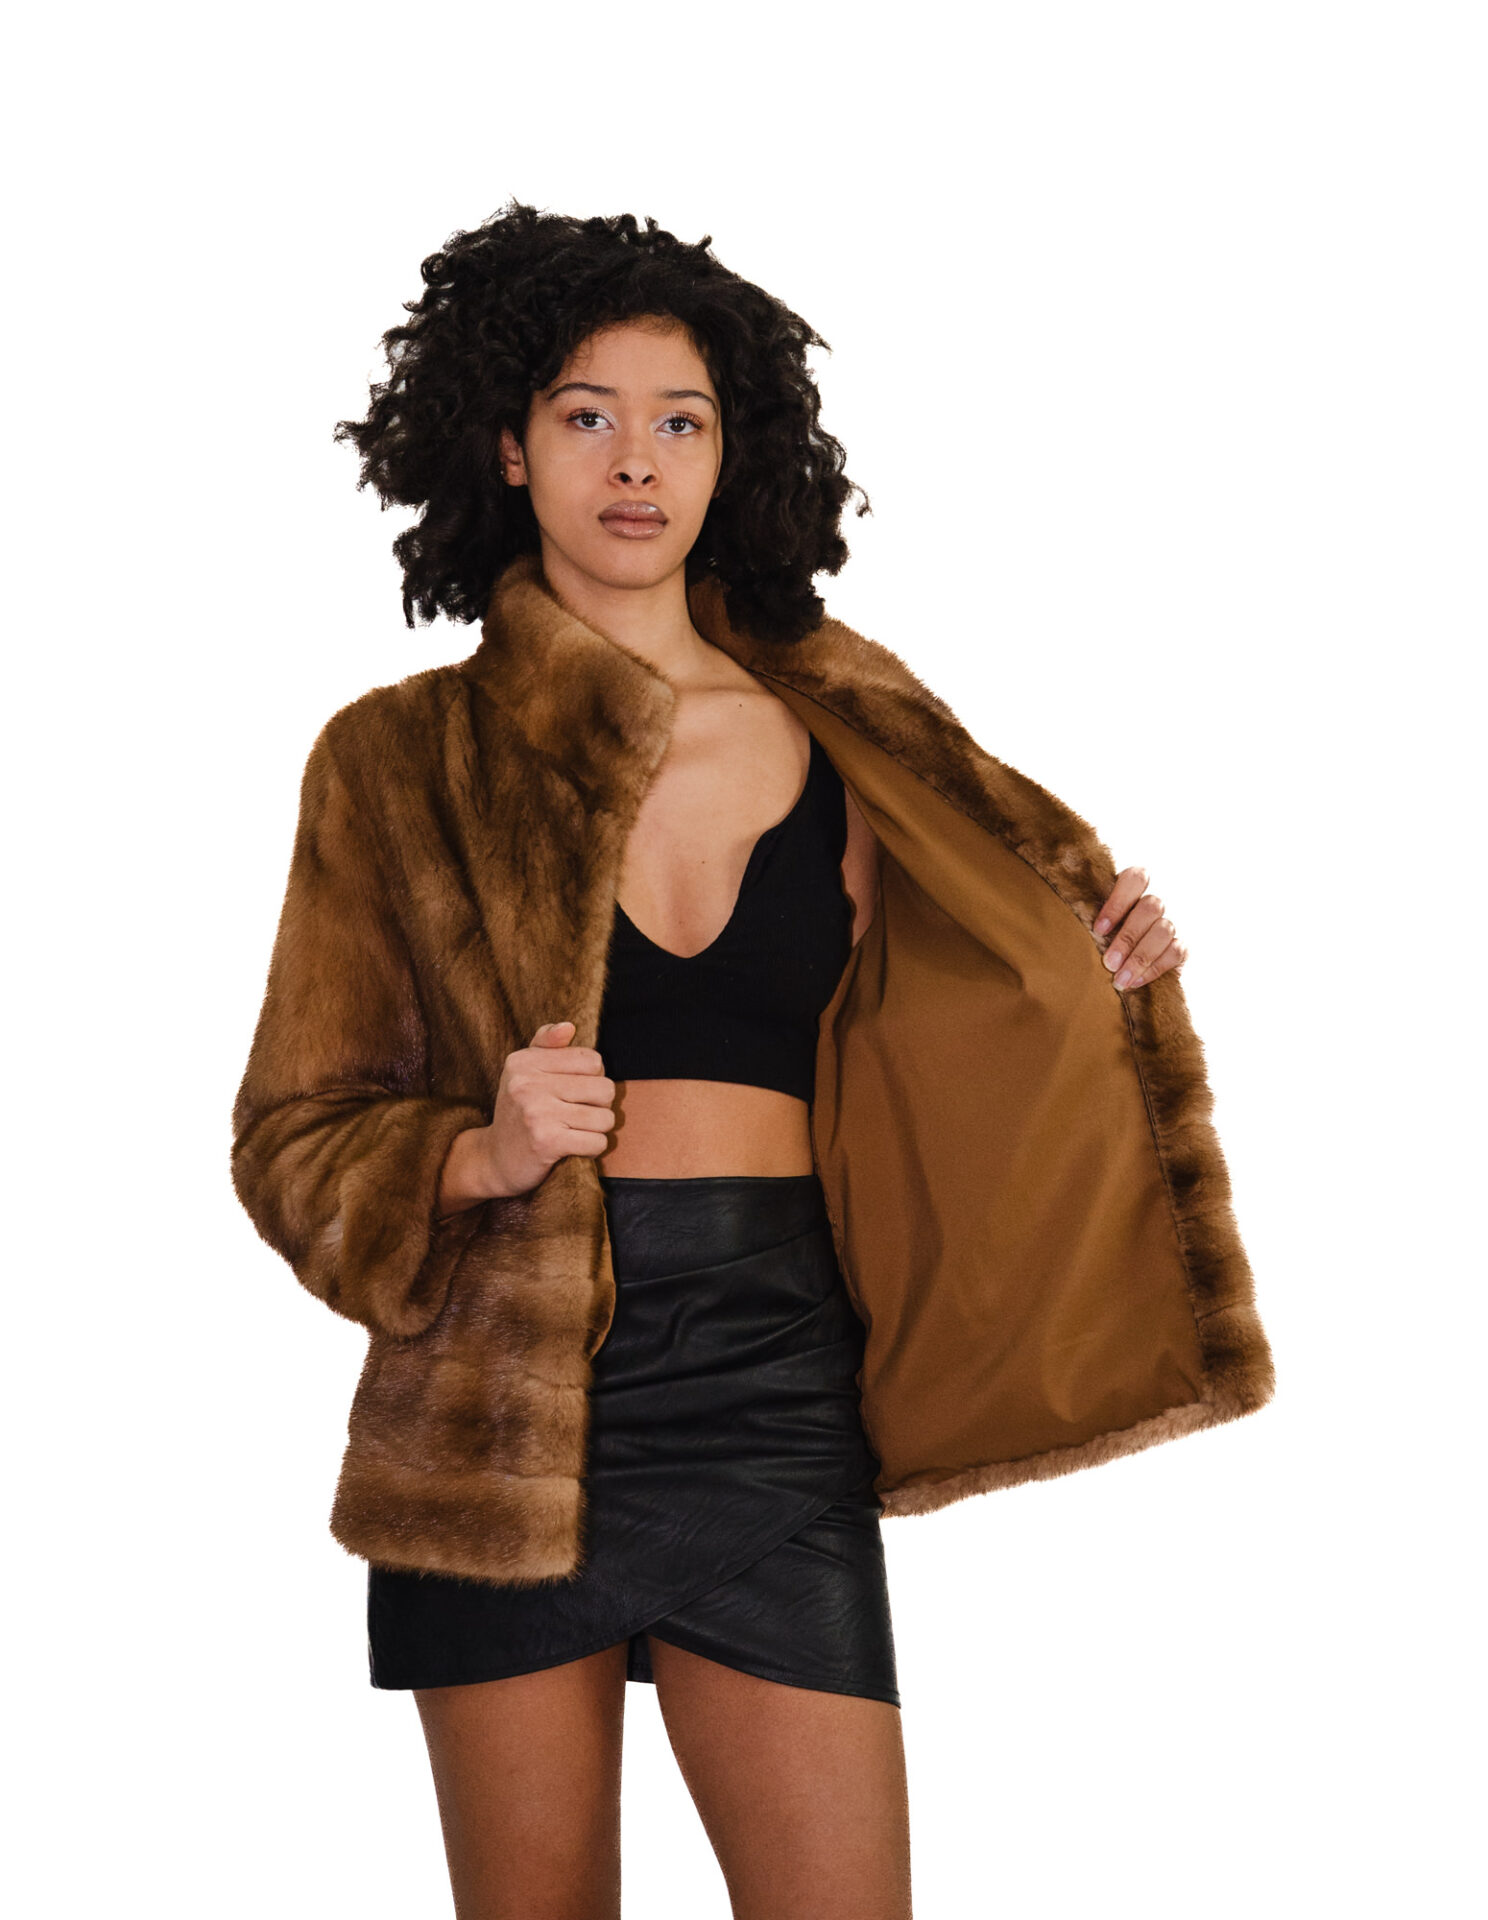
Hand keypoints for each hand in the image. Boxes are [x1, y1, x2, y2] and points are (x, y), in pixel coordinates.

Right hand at [442, 1021, 616, 1209]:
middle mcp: (527, 1083)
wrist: (494, 1160)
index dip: (593, 1078)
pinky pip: (597, 1142)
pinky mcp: (546, 1142)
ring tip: (576, 1131)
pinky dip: (593, 1148)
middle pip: (604, 1088)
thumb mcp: (524, 1072)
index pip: (592, 1060)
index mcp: (524, 1062)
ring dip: (597, 1129)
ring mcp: (536, 1112)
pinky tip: (574, 1148)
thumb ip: (545, 1044)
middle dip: (600, 1106)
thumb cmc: (518, 1112)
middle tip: (578, 1115)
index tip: (574, 1092)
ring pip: (604, 1118)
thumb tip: (569, 1027)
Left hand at [1092, 867, 1186, 991]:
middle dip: (1129, 937)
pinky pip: (1177, 952)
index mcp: (1129, 890)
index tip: (1099, 930)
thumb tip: (1057, 912)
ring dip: (1141, 956)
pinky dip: (1155, 968)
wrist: (1112, 972)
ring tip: (1120, 979)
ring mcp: (1168, 924)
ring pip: (1165, 929)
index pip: (1135, 878)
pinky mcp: (1179, 948)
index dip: (1118, 902)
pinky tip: (1135, 982)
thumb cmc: (1092, 943)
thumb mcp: (1087, 928)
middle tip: (1109, 963)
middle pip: (1151, 906)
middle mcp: (1152, 904)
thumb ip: (1083, 917)